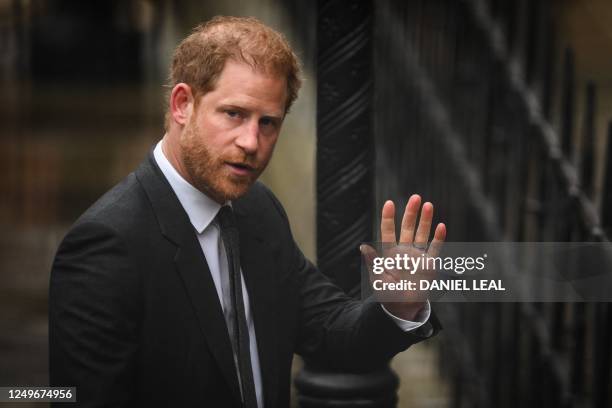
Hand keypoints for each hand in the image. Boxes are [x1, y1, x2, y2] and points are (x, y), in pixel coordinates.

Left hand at [361, 194, 445, 319]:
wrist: (402, 308)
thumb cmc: (387, 293)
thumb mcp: (377, 278)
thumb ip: (372, 262)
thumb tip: (363, 246)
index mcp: (389, 253)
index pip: (388, 231)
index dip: (388, 218)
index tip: (389, 203)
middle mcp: (404, 251)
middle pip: (408, 228)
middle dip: (411, 213)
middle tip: (416, 197)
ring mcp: (417, 256)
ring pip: (422, 234)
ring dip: (425, 220)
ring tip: (428, 205)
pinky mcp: (429, 265)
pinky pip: (434, 250)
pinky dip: (438, 239)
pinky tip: (441, 226)